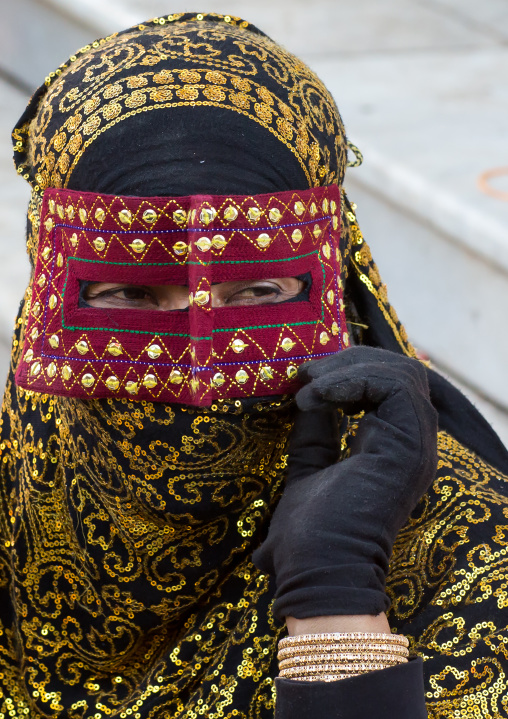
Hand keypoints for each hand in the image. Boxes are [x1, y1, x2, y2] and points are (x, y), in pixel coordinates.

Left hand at [253, 346, 437, 619]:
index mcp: (392, 448)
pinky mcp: (408, 443)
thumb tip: (311, 396)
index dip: (350, 371)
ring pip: (401, 371)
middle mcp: (411, 443)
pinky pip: (392, 385)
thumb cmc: (309, 534)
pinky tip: (314, 398)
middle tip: (307, 375)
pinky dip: (348, 380)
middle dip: (349, 362)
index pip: (390, 387)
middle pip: (400, 372)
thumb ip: (316, 433)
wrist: (316, 570)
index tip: (306, 382)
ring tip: (309, 387)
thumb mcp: (308, 467)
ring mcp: (414, 443)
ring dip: (347, 369)